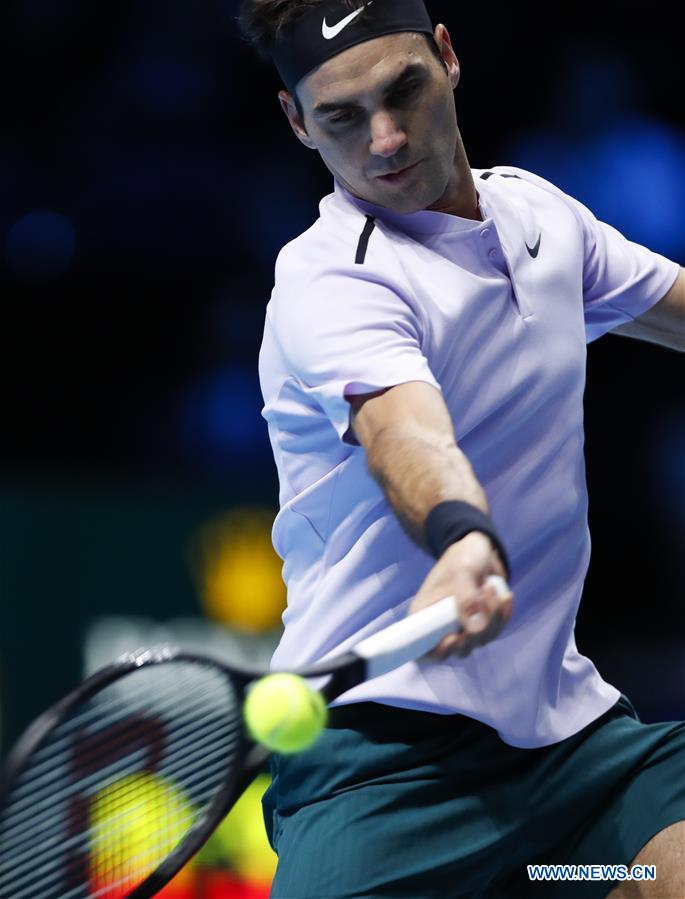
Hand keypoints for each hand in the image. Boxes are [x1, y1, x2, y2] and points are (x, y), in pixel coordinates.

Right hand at [409, 532, 512, 659]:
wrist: (479, 550)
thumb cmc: (462, 557)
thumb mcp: (462, 571)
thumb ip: (467, 598)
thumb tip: (476, 630)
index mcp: (424, 615)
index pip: (422, 649)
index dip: (436, 652)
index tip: (453, 638)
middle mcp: (441, 626)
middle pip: (457, 648)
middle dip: (475, 630)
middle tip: (483, 599)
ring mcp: (462, 626)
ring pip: (480, 640)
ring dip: (492, 617)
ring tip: (491, 587)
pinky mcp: (480, 624)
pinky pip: (494, 631)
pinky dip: (503, 616)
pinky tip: (505, 596)